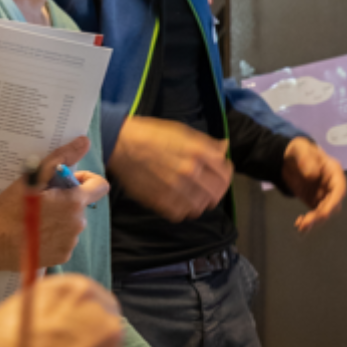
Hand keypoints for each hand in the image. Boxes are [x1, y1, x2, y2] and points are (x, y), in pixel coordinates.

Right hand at [0, 136, 109, 272]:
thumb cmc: (8, 208)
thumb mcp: (32, 179)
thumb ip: (62, 159)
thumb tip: (84, 142)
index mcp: (74, 203)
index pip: (100, 186)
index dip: (86, 179)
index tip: (68, 179)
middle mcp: (78, 224)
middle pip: (81, 204)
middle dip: (66, 199)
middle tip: (40, 198)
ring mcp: (71, 242)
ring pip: (72, 223)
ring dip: (59, 217)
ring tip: (34, 217)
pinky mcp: (62, 256)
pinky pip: (64, 240)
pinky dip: (53, 235)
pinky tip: (34, 233)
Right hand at [106, 117, 232, 220]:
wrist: (121, 144)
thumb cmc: (151, 135)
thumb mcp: (182, 132)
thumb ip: (206, 143)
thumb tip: (224, 147)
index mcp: (198, 152)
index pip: (225, 173)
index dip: (225, 174)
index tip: (220, 174)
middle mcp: (190, 172)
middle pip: (216, 193)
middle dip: (215, 191)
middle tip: (208, 188)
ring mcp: (176, 189)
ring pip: (201, 207)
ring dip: (199, 202)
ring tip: (192, 195)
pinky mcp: (160, 201)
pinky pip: (181, 214)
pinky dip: (182, 210)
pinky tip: (178, 201)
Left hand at [281, 138, 346, 232]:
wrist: (288, 157)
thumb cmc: (299, 150)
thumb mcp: (300, 148)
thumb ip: (306, 159)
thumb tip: (312, 174)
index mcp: (333, 172)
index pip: (339, 190)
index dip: (334, 202)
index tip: (324, 212)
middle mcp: (330, 186)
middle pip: (333, 205)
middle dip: (321, 215)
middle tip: (307, 222)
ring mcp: (323, 195)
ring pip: (325, 213)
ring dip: (315, 221)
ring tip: (301, 226)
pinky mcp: (314, 201)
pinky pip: (315, 215)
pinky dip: (309, 221)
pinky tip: (299, 224)